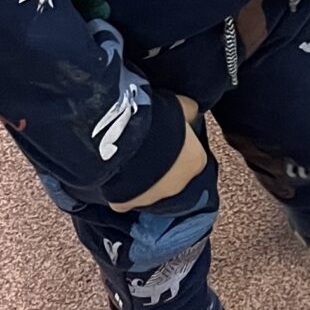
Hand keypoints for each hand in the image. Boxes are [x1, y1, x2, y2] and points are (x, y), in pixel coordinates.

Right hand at [112, 94, 205, 211]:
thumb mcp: (181, 106)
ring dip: (143, 178)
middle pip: (172, 176)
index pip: (192, 156)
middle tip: (148, 146)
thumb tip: (194, 111)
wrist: (126, 137)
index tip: (167, 137)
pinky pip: (124, 198)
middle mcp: (179, 185)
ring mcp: (153, 198)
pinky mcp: (127, 204)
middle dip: (162, 165)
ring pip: (149, 189)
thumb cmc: (159, 121)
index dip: (180, 146)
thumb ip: (190, 111)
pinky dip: (120, 189)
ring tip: (129, 158)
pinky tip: (114, 172)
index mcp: (196, 162)